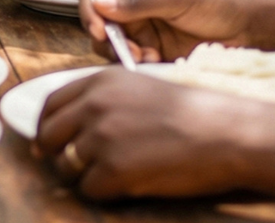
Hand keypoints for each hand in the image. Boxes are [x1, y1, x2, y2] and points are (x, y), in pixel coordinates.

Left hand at [34, 67, 274, 199]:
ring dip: (83, 174)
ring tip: (112, 174)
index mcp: (100, 81)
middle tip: (69, 165)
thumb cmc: (193, 112)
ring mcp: (101, 138)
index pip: (51, 104)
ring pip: (66, 165)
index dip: (47, 125)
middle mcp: (94, 105)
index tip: (50, 140)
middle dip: (54, 152)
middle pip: (48, 135)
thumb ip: (105, 100)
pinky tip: (128, 185)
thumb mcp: (141, 87)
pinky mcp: (113, 170)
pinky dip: (103, 192)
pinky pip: (88, 189)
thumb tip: (72, 125)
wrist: (226, 133)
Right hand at [80, 0, 263, 62]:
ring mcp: (144, 28)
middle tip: (125, 50)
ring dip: (122, 52)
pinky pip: (132, 59)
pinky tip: (154, 61)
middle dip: (107, 38)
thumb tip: (99, 4)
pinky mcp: (154, 50)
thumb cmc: (219, 2)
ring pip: (113, 44)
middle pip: (100, 21)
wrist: (250, 29)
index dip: (92, 11)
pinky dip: (136, 63)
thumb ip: (138, 2)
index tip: (99, 31)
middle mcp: (135, 3)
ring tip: (144, 57)